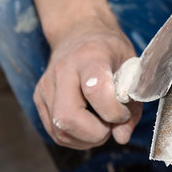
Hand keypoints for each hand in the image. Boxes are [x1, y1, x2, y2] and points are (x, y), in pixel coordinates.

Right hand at [33, 16, 141, 149]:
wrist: (78, 32)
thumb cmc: (109, 50)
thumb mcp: (131, 68)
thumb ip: (132, 104)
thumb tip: (121, 137)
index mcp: (90, 57)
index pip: (95, 90)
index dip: (113, 111)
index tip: (124, 113)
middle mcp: (62, 70)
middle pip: (68, 117)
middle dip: (96, 133)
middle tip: (112, 125)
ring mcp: (46, 85)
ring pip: (59, 130)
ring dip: (87, 139)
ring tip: (102, 125)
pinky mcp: (39, 98)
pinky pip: (54, 132)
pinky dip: (76, 138)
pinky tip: (90, 127)